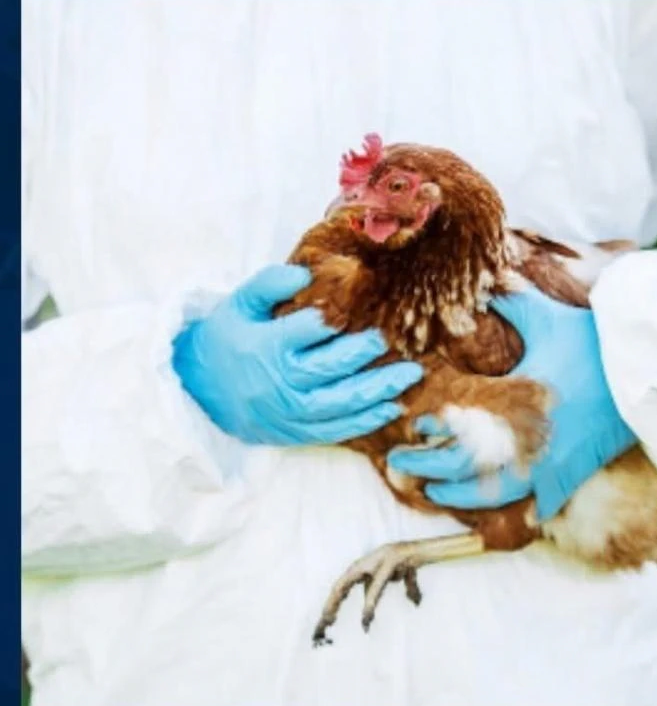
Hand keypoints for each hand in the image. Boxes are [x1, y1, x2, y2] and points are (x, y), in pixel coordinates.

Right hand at [171, 264, 422, 445]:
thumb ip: (268, 284)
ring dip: (379, 390)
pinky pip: (336, 430)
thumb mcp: (237, 304)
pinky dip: (366, 421)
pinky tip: (392, 408)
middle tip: (385, 340)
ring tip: (410, 375)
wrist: (197, 391)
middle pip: (330, 368)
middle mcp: (281, 382)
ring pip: (341, 402)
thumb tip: (304, 273)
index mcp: (266, 346)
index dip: (330, 320)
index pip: (307, 330)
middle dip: (363, 353)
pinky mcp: (296, 432)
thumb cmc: (226, 339)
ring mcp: (290, 411)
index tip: (348, 311)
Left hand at [387, 286, 636, 519]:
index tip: (415, 426)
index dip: (430, 432)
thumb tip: (488, 283)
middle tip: (401, 464)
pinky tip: (494, 508)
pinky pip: (536, 503)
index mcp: (511, 403)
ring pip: (493, 496)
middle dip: (428, 469)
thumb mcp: (547, 318)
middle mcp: (524, 440)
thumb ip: (511, 304)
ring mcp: (549, 463)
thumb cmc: (594, 345)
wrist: (645, 374)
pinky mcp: (571, 474)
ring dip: (459, 498)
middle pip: (463, 469)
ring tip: (435, 493)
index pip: (456, 428)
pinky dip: (512, 508)